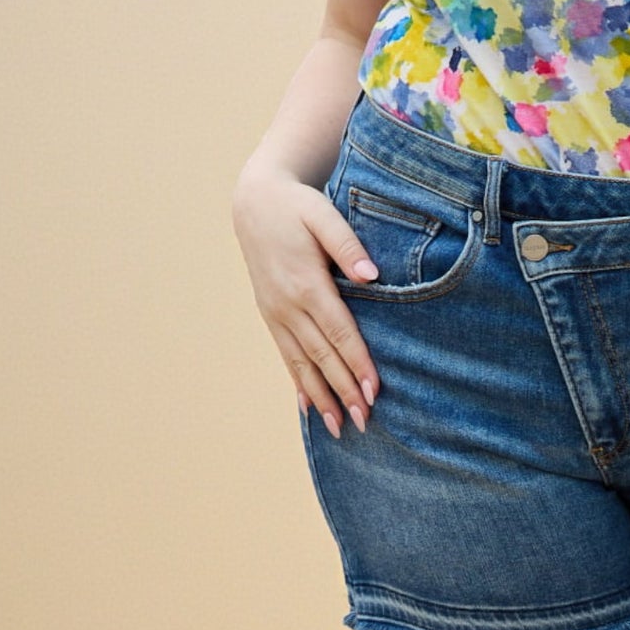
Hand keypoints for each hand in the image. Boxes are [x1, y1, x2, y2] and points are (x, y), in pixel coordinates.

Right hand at [230, 161, 381, 438]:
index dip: (358, 363)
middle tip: (364, 422)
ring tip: (338, 428)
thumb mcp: (323, 214)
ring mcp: (276, 313)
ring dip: (321, 398)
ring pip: (302, 364)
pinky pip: (286, 357)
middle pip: (322, 356)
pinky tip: (308, 408)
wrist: (253, 201)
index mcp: (306, 284)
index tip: (375, 392)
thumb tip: (371, 275)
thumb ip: (347, 244)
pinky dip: (299, 384)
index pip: (340, 332)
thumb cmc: (296, 206)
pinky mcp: (271, 316)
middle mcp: (288, 305)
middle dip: (344, 391)